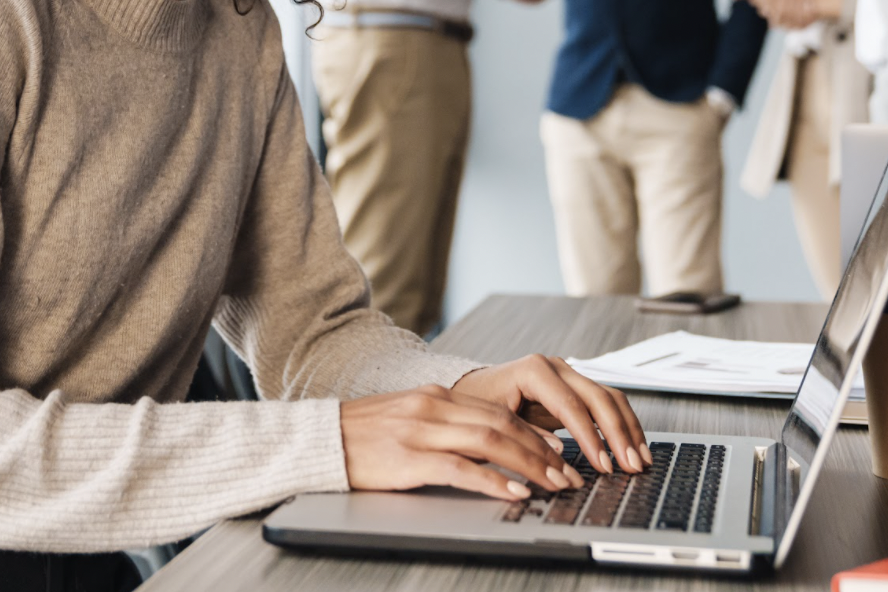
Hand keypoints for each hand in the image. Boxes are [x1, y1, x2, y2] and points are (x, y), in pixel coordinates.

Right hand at [340, 383, 581, 500]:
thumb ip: (443, 424)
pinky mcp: (409, 459)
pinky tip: (513, 492)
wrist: (319, 440)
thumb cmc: (362, 435)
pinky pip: (461, 469)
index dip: (533, 432)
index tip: (558, 451)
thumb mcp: (407, 418)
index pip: (498, 411)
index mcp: (435, 396)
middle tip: (567, 473)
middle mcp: (433, 407)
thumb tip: (484, 444)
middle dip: (541, 451)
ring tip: (553, 484)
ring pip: (490, 443)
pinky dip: (493, 480)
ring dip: (529, 465)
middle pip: (502, 425)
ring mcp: (421, 431)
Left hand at [452, 355, 649, 476]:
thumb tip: (560, 454)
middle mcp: (556, 367)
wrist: (473, 389)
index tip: (604, 464)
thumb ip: (526, 436)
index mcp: (534, 370)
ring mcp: (568, 375)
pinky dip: (622, 425)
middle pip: (599, 398)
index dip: (591, 437)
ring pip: (610, 398)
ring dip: (628, 430)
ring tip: (640, 460)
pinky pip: (606, 403)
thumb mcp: (494, 422)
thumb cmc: (478, 405)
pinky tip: (632, 448)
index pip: (571, 405)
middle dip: (618, 434)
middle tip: (630, 466)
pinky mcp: (575, 388)